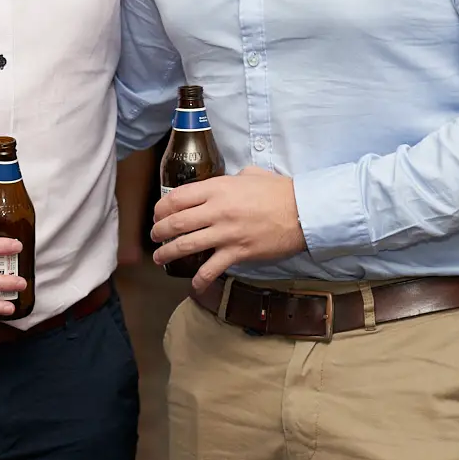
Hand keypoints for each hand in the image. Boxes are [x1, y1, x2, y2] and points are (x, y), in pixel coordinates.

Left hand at [150, 165, 306, 288]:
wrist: (303, 211)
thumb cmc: (280, 191)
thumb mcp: (252, 175)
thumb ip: (234, 178)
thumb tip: (230, 181)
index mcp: (218, 188)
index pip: (178, 198)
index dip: (162, 208)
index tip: (158, 214)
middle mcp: (217, 210)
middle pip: (176, 222)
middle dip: (159, 231)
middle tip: (155, 237)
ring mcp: (226, 233)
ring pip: (187, 245)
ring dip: (168, 253)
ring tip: (160, 258)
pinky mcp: (238, 252)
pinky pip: (212, 268)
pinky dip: (200, 279)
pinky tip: (194, 284)